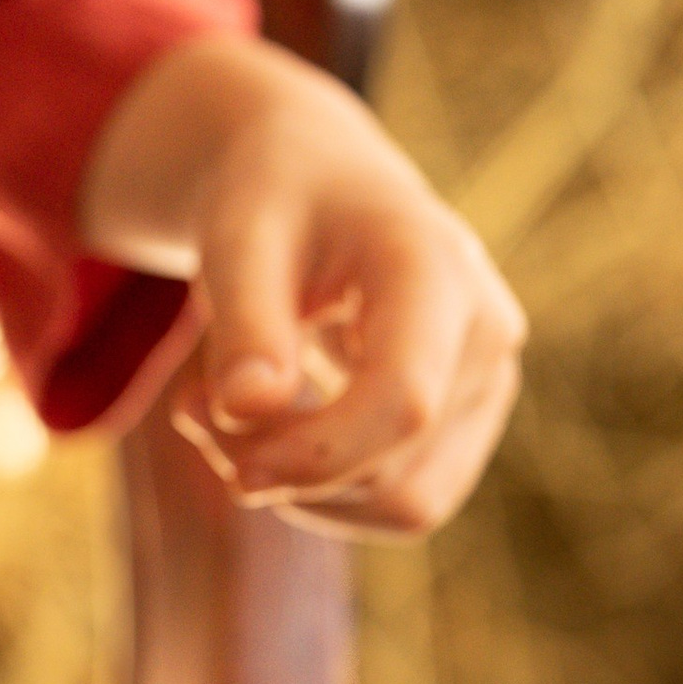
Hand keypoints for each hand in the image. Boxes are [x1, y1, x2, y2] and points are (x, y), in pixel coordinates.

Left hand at [78, 33, 523, 537]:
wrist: (314, 179)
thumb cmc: (273, 199)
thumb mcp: (237, 238)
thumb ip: (243, 320)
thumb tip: (244, 409)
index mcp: (438, 267)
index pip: (404, 400)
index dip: (317, 455)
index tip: (231, 471)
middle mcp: (487, 331)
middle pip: (393, 470)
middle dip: (282, 466)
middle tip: (194, 406)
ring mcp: (488, 384)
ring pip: (399, 504)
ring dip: (297, 485)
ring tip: (226, 404)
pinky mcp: (467, 423)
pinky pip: (396, 501)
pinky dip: (320, 486)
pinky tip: (270, 422)